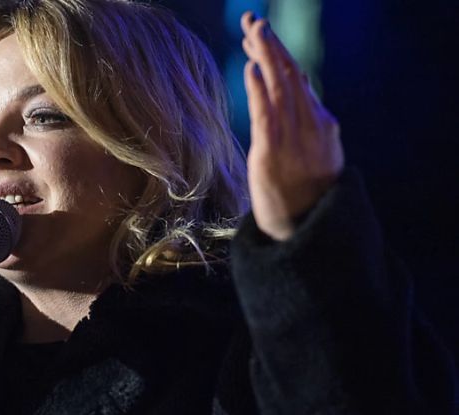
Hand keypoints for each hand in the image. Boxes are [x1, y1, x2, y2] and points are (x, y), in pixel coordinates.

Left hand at [241, 12, 344, 240]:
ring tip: (253, 32)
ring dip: (266, 57)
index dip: (278, 56)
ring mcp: (295, 139)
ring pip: (280, 88)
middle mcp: (312, 126)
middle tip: (254, 21)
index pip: (298, 81)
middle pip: (291, 76)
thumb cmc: (303, 196)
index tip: (260, 38)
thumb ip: (300, 124)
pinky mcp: (274, 153)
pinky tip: (252, 68)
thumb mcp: (309, 155)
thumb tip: (283, 90)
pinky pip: (266, 114)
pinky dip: (260, 90)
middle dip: (272, 46)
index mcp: (321, 124)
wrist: (307, 233)